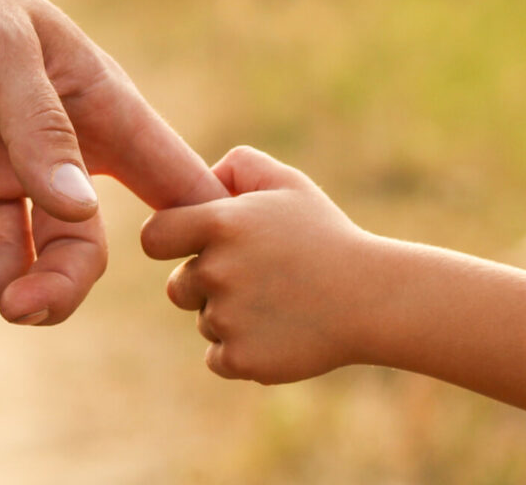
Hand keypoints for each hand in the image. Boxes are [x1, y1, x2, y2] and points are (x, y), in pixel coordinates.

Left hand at [0, 0, 225, 324]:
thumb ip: (38, 130)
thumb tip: (78, 213)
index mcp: (90, 108)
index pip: (161, 175)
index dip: (187, 225)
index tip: (197, 272)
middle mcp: (44, 150)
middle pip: (75, 245)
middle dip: (55, 286)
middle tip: (21, 307)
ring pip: (5, 258)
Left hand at [140, 146, 378, 382]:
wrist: (373, 298)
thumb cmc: (328, 238)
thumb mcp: (290, 184)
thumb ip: (240, 167)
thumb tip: (204, 179)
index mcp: (220, 224)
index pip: (153, 237)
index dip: (168, 242)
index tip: (187, 247)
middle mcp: (217, 270)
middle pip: (178, 286)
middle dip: (207, 284)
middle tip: (258, 280)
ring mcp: (227, 318)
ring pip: (204, 321)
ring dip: (231, 317)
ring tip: (281, 305)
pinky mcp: (241, 358)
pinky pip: (218, 357)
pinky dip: (243, 351)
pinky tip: (280, 332)